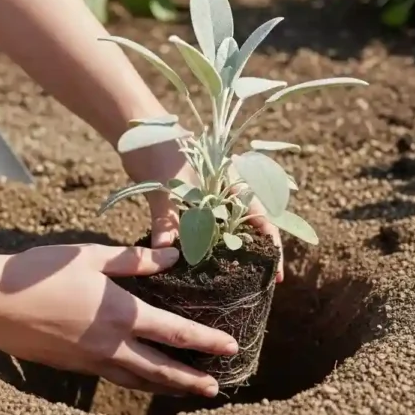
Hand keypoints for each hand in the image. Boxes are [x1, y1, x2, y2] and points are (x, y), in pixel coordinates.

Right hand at [0, 243, 237, 396]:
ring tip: (189, 391)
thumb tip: (174, 257)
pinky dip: (137, 383)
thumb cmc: (38, 273)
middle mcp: (111, 344)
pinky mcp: (74, 366)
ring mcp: (91, 360)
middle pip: (163, 369)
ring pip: (139, 380)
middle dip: (192, 379)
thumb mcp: (90, 255)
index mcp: (121, 313)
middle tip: (217, 387)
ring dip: (167, 387)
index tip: (231, 348)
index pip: (176, 332)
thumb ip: (134, 260)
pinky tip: (142, 380)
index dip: (207, 342)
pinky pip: (115, 378)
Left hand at [121, 142, 284, 281]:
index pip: (260, 216)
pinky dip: (203, 246)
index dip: (272, 245)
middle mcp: (222, 191)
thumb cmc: (157, 150)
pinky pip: (201, 229)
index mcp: (228, 182)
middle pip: (247, 227)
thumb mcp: (164, 186)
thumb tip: (164, 251)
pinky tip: (200, 265)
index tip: (278, 271)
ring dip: (230, 252)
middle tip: (261, 284)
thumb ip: (167, 218)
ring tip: (236, 281)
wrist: (137, 130)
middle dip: (256, 254)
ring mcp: (206, 197)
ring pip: (225, 231)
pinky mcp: (187, 202)